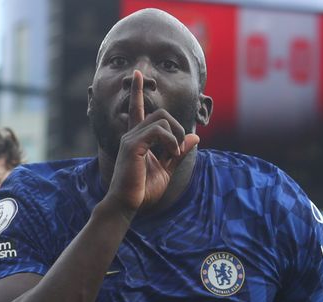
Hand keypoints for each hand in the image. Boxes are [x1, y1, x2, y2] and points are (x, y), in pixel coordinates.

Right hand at [106, 70, 199, 217]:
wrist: (127, 205)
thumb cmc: (143, 190)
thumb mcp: (167, 169)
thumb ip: (178, 152)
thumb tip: (194, 137)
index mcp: (137, 138)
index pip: (137, 109)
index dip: (137, 91)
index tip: (138, 75)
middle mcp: (131, 134)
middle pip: (161, 114)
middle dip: (176, 128)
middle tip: (178, 150)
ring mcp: (130, 138)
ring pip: (161, 119)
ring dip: (175, 136)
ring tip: (174, 154)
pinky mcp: (132, 145)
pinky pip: (158, 131)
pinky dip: (170, 142)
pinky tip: (170, 155)